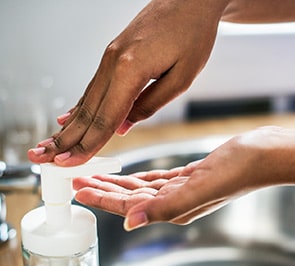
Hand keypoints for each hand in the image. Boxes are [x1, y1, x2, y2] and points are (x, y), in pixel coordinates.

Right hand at [28, 0, 228, 165]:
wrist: (191, 0)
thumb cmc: (192, 35)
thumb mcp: (181, 77)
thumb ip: (150, 104)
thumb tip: (123, 127)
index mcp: (130, 69)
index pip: (105, 119)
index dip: (86, 145)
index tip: (68, 162)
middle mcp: (112, 63)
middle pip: (87, 112)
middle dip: (66, 140)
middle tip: (44, 158)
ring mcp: (109, 58)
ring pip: (85, 101)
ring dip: (68, 127)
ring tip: (50, 143)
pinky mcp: (112, 56)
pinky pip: (92, 88)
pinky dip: (78, 106)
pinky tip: (67, 117)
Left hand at [74, 127, 294, 230]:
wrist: (259, 156)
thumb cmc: (236, 171)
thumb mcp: (200, 189)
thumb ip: (166, 208)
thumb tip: (131, 223)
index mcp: (173, 208)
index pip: (129, 206)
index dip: (103, 199)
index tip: (81, 191)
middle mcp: (174, 202)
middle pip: (129, 198)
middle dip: (103, 190)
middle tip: (80, 181)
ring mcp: (180, 190)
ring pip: (139, 188)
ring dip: (117, 182)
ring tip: (97, 176)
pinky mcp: (186, 178)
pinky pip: (155, 180)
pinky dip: (138, 177)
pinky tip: (128, 175)